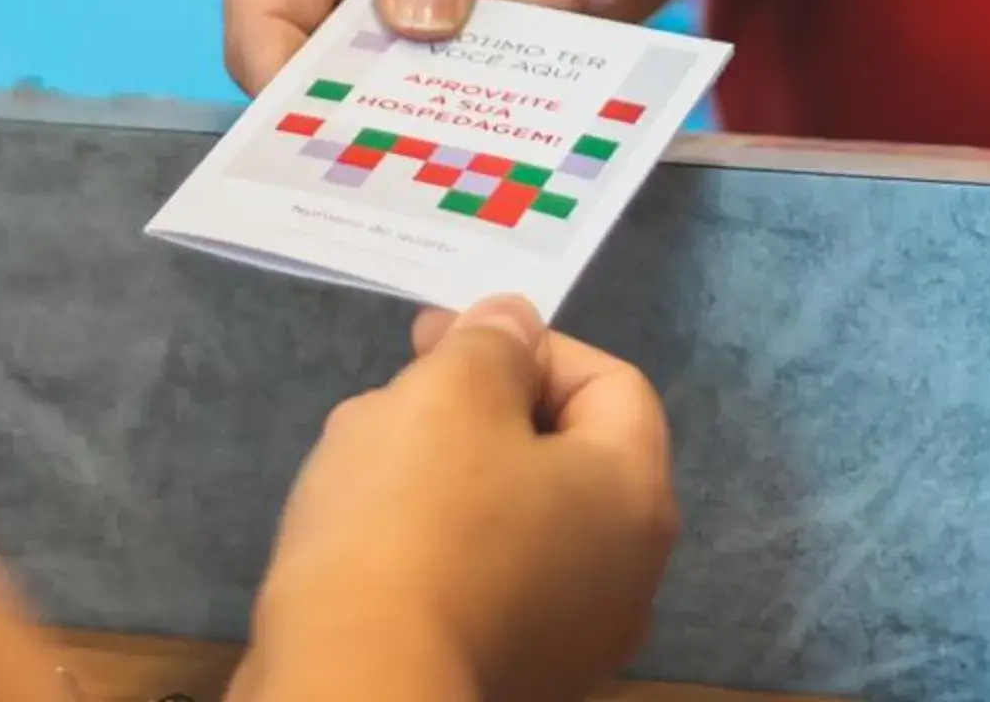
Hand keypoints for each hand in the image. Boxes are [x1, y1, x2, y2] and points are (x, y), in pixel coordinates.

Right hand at [223, 0, 637, 90]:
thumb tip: (421, 24)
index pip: (259, 39)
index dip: (296, 101)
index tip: (378, 126)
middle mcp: (322, 4)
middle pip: (370, 78)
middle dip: (472, 60)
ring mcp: (390, 39)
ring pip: (453, 80)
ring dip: (539, 22)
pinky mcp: (454, 55)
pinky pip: (503, 61)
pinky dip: (561, 11)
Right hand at [239, 297, 678, 701]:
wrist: (355, 690)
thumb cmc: (414, 523)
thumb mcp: (450, 395)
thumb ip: (492, 344)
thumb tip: (517, 325)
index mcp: (634, 499)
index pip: (611, 385)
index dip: (529, 345)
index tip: (438, 339)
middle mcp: (625, 578)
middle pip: (559, 454)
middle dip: (475, 407)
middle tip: (396, 393)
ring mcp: (569, 643)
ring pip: (510, 518)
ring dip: (443, 474)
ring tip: (361, 459)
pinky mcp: (507, 679)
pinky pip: (480, 584)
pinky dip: (434, 547)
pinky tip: (362, 538)